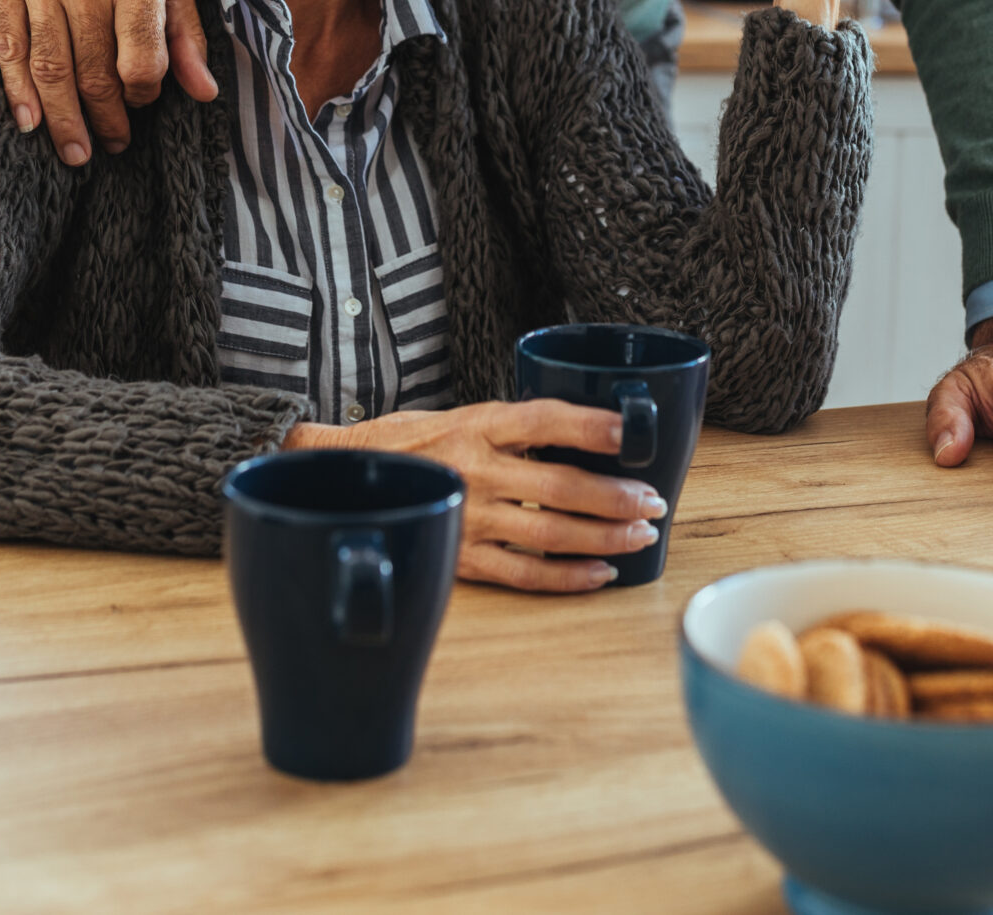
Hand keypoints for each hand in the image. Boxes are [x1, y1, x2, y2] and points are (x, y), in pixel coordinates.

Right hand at [0, 0, 218, 162]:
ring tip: (77, 150)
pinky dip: (18, 91)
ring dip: (63, 119)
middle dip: (105, 118)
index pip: (140, 57)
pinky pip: (9, 47)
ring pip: (49, 67)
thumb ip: (187, 35)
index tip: (144, 103)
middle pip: (93, 70)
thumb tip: (205, 92)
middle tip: (113, 144)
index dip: (144, 93)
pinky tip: (30, 122)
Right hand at [285, 401, 664, 591]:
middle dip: (616, 496)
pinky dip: (566, 576)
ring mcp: (468, 515)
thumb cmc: (405, 445)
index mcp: (474, 424)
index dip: (590, 424)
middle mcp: (473, 468)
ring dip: (604, 536)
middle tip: (653, 502)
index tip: (630, 430)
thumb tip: (581, 436)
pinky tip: (600, 573)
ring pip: (550, 533)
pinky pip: (523, 573)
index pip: (543, 418)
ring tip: (641, 536)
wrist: (339, 478)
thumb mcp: (455, 416)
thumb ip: (510, 428)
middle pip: (559, 485)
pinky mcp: (460, 556)